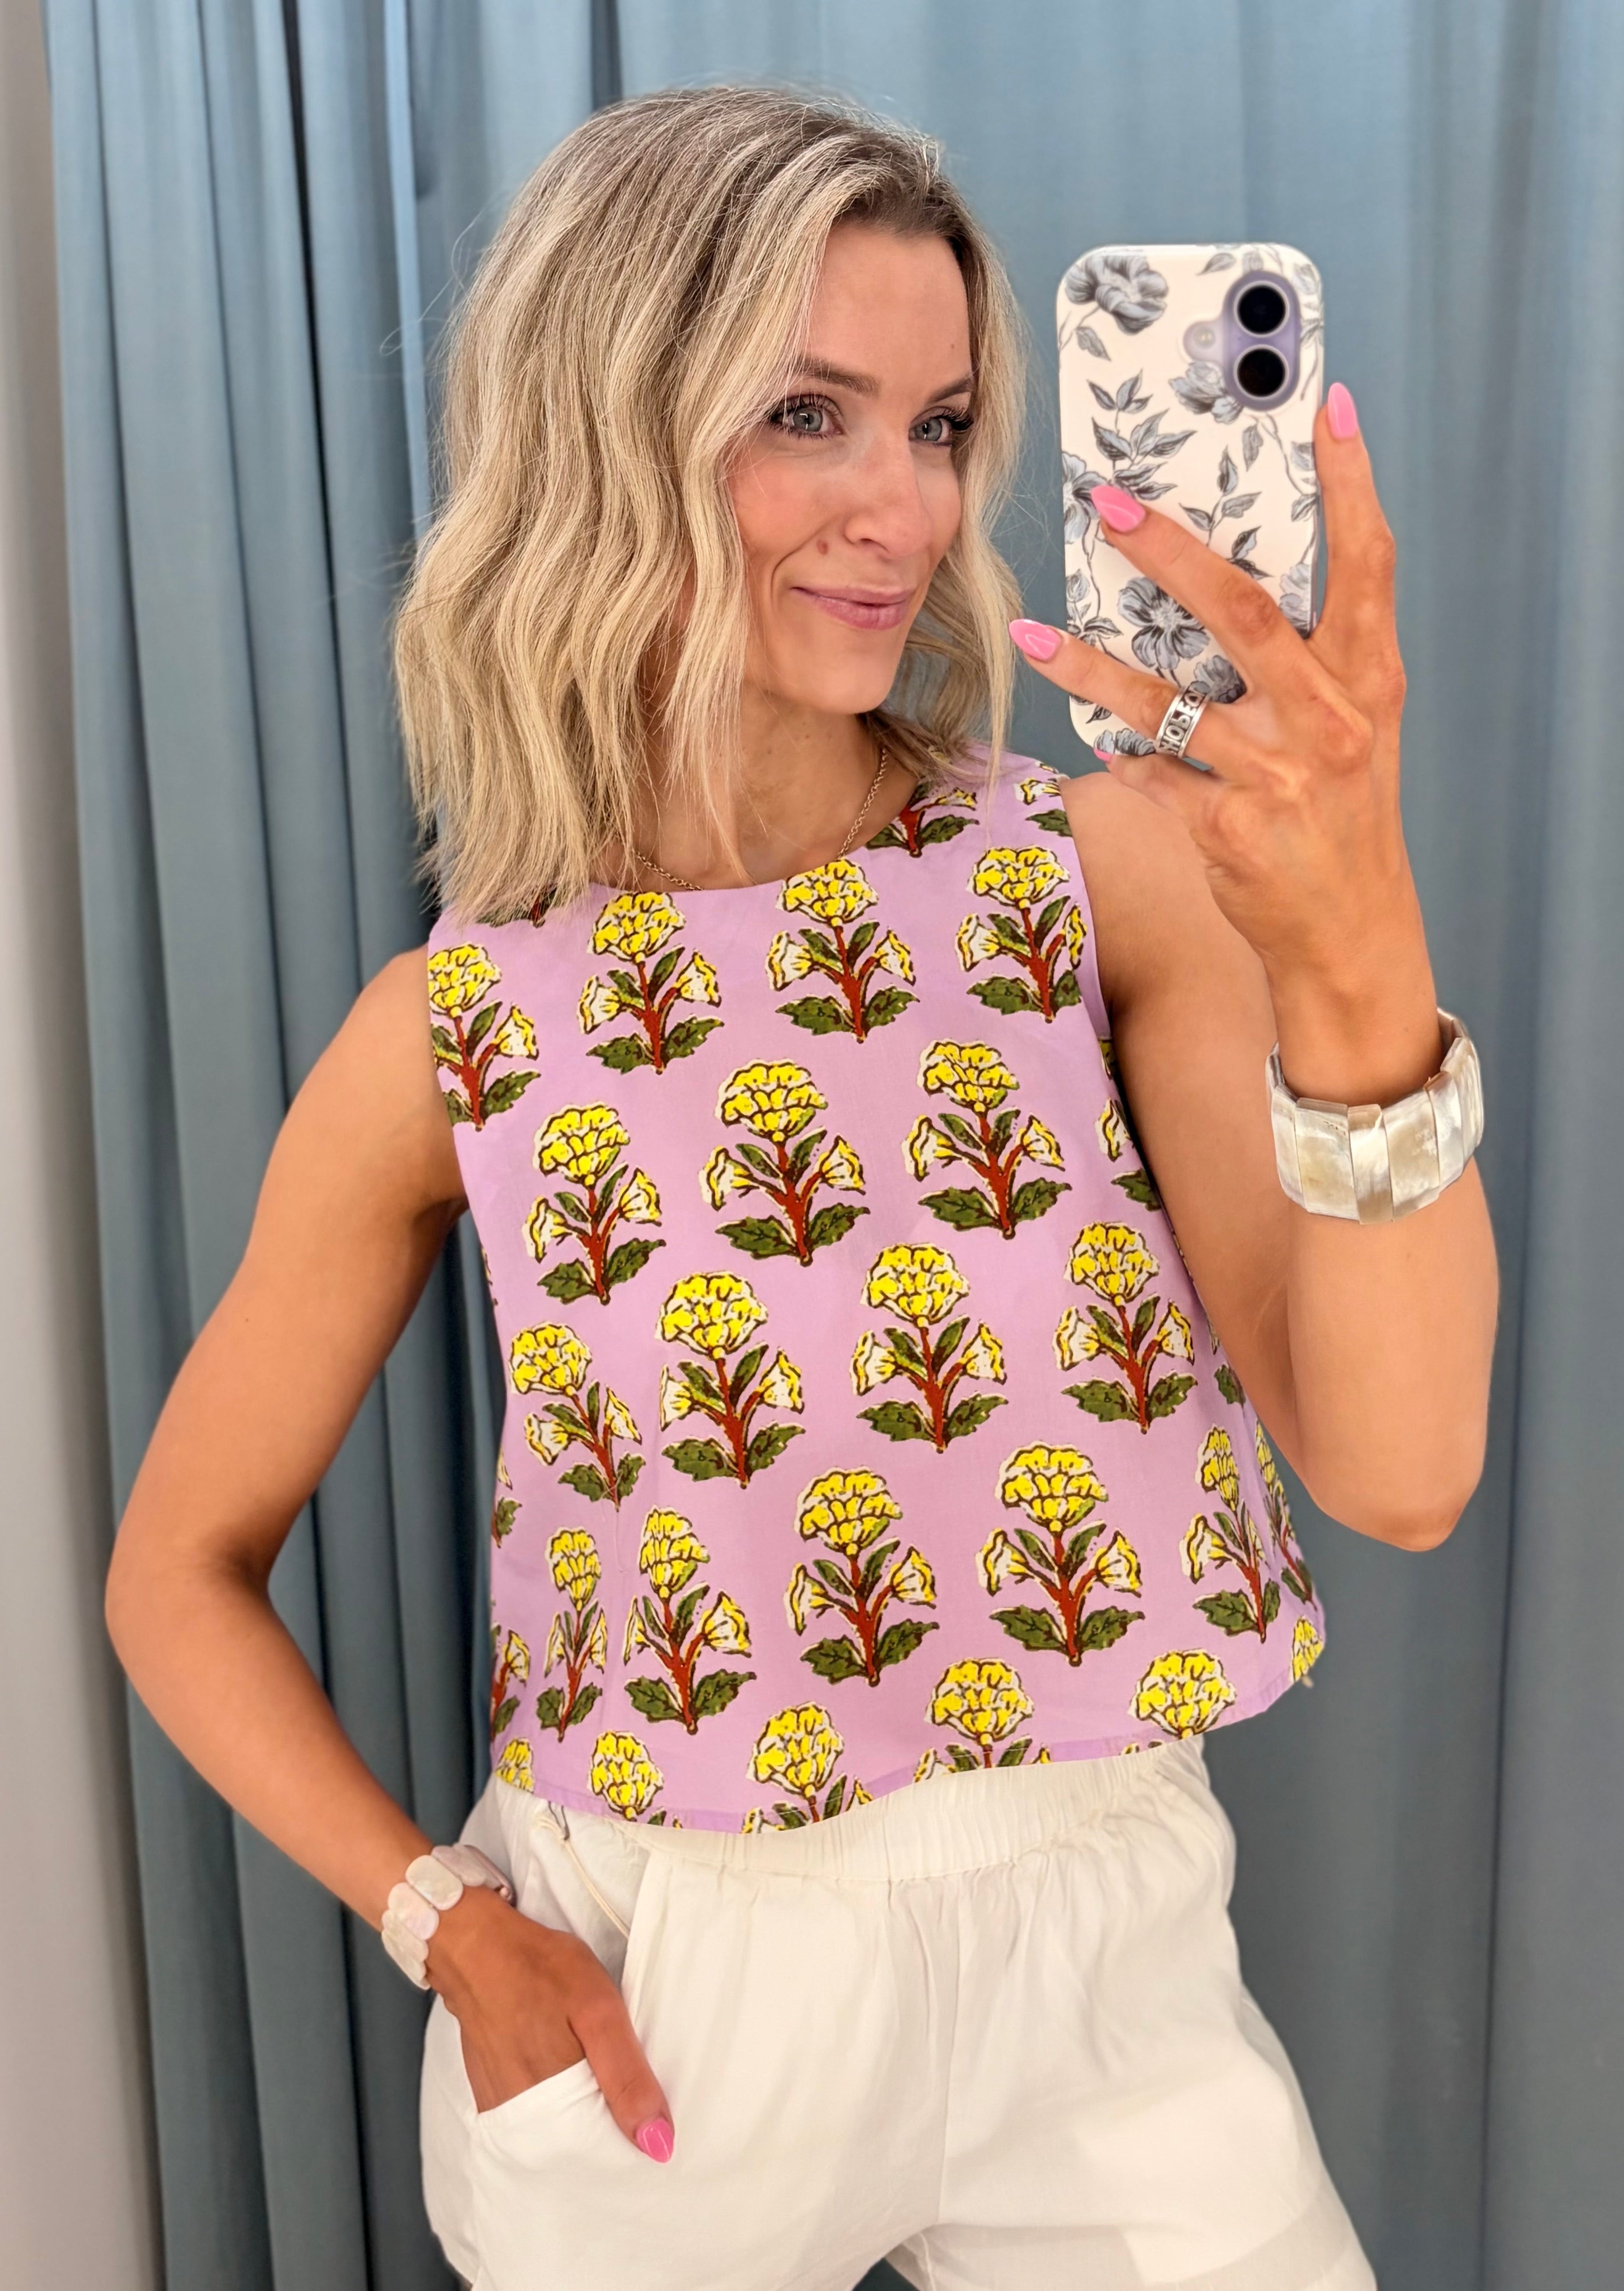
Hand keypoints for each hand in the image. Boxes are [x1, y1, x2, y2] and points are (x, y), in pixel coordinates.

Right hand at [426, 1884, 674, 2159]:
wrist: (476, 1949)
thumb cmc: (539, 1970)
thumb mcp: (598, 2011)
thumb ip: (627, 2076)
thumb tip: (658, 2144)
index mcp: (554, 2109)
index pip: (604, 2158)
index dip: (632, 2145)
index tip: (653, 2131)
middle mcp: (523, 2123)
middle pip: (579, 2151)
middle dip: (608, 2133)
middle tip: (628, 2097)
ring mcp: (503, 2110)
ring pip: (556, 2134)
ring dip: (581, 2119)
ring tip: (600, 2082)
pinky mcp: (492, 2095)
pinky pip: (533, 2118)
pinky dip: (555, 2105)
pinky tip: (568, 2074)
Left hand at [1012, 381, 1441, 1103]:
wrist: (1351, 933)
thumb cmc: (1345, 815)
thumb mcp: (1356, 725)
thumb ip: (1318, 653)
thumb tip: (1230, 576)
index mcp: (1369, 680)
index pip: (1369, 561)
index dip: (1351, 481)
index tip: (1324, 403)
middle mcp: (1329, 720)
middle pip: (1244, 612)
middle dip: (1172, 552)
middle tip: (1110, 503)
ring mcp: (1277, 776)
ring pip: (1171, 703)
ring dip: (1094, 665)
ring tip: (1036, 634)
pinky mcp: (1228, 829)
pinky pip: (1151, 777)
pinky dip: (1114, 752)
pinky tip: (1083, 730)